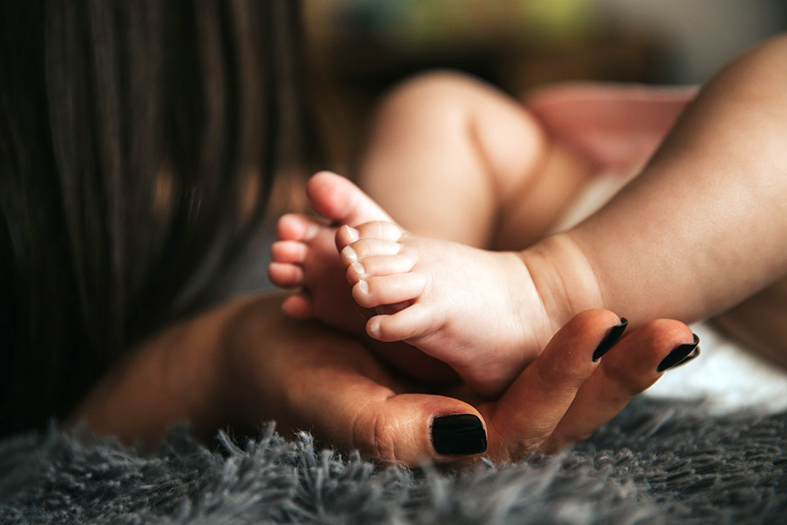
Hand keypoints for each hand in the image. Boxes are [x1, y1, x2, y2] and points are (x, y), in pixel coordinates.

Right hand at [225, 295, 697, 464]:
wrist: (271, 351)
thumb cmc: (294, 382)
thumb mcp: (337, 405)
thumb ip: (396, 432)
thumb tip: (474, 433)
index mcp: (444, 448)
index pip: (525, 427)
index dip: (567, 378)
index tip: (602, 323)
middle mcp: (470, 431)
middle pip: (561, 415)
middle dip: (617, 377)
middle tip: (676, 334)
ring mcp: (473, 400)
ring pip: (557, 390)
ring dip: (613, 361)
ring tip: (670, 328)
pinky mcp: (468, 371)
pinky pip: (532, 361)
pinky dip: (572, 340)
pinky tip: (613, 319)